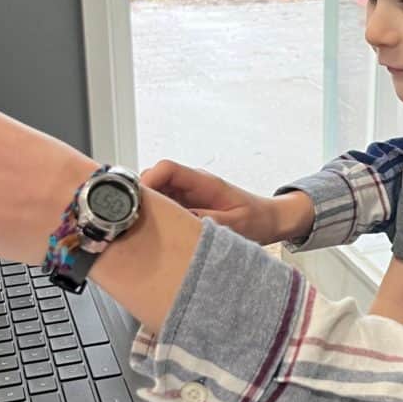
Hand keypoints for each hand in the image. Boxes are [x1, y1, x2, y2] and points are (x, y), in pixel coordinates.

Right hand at [141, 159, 312, 243]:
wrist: (268, 220)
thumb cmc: (256, 218)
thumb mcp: (235, 224)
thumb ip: (208, 221)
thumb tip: (180, 220)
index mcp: (203, 182)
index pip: (167, 169)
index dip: (148, 181)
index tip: (137, 201)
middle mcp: (192, 184)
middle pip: (155, 179)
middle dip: (142, 197)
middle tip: (134, 220)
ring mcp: (188, 194)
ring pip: (156, 193)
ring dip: (148, 208)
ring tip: (143, 229)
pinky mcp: (187, 205)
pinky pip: (164, 205)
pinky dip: (156, 216)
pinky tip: (155, 232)